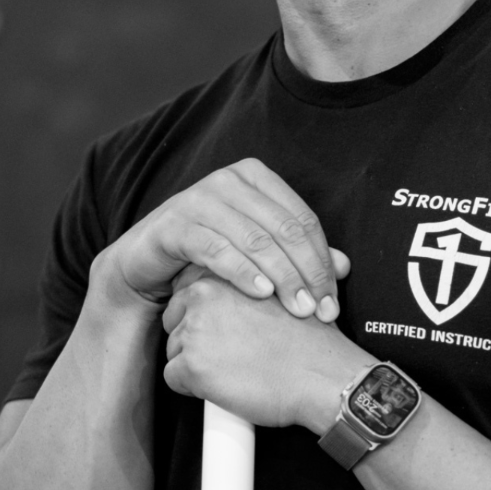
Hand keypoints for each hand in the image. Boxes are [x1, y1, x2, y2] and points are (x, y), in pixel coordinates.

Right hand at [93, 158, 349, 320]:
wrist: (146, 262)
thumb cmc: (209, 255)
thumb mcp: (257, 252)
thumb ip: (297, 255)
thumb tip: (345, 266)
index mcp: (255, 178)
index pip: (303, 220)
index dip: (323, 262)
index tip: (333, 302)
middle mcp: (229, 180)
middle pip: (285, 229)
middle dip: (307, 274)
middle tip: (320, 311)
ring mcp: (199, 198)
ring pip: (255, 239)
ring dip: (282, 277)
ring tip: (297, 309)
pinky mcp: (174, 224)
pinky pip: (216, 248)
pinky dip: (242, 272)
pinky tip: (261, 294)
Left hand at [162, 271, 363, 432]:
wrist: (324, 376)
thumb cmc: (311, 340)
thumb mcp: (283, 290)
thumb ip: (253, 280)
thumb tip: (240, 276)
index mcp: (223, 273)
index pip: (187, 291)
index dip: (205, 315)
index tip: (226, 329)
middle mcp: (203, 295)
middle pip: (175, 320)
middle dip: (196, 339)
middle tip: (231, 352)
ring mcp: (195, 330)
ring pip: (174, 350)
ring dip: (197, 363)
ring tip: (235, 368)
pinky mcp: (192, 365)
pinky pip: (173, 378)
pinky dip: (194, 387)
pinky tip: (225, 385)